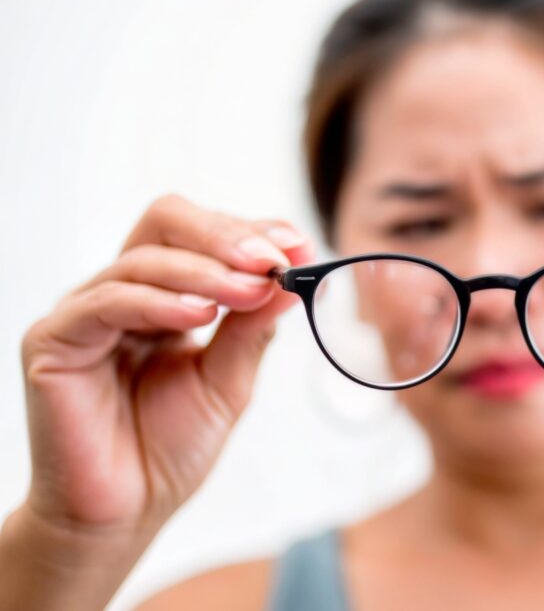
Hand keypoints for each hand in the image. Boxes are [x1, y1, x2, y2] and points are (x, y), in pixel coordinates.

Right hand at [18, 193, 313, 535]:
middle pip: (166, 223)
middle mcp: (123, 292)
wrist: (125, 512)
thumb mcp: (228, 380)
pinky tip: (198, 314)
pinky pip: (107, 300)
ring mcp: (85, 312)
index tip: (297, 243)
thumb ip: (251, 329)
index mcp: (164, 296)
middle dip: (225, 236)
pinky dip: (158, 301)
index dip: (249, 231)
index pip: (202, 235)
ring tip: (248, 289)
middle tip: (271, 258)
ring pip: (143, 259)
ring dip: (204, 271)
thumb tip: (292, 278)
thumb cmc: (171, 448)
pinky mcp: (54, 340)